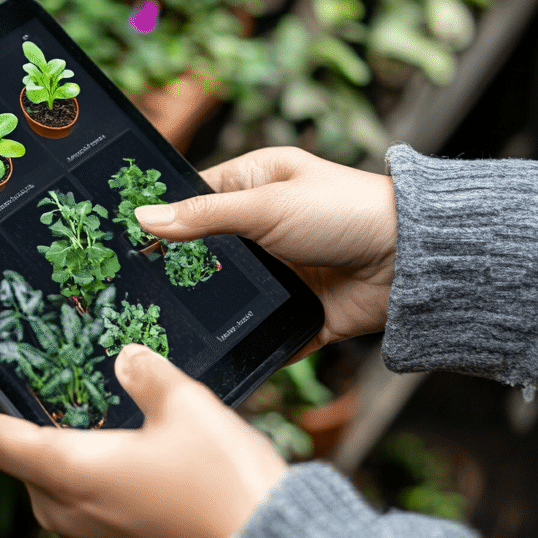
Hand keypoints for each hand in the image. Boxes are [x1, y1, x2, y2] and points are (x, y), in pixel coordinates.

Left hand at [0, 345, 286, 537]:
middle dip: (21, 419)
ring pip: (45, 481)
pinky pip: (75, 499)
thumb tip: (127, 357)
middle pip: (16, 459)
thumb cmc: (225, 487)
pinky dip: (80, 468)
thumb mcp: (185, 403)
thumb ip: (145, 371)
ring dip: (53, 443)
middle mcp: (67, 509)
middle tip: (41, 383)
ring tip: (81, 406)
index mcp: (68, 471)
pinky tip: (115, 442)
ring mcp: (89, 531)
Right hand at [135, 147, 396, 356]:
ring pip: (229, 294)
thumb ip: (202, 216)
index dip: (163, 217)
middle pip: (207, 251)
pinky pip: (261, 331)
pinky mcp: (298, 312)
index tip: (124, 239)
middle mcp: (264, 227)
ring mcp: (281, 271)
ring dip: (209, 308)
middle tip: (133, 288)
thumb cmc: (346, 212)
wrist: (413, 262)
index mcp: (255, 185)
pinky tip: (208, 352)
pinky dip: (243, 341)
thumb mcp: (265, 206)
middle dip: (180, 270)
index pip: (194, 198)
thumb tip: (142, 218)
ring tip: (161, 324)